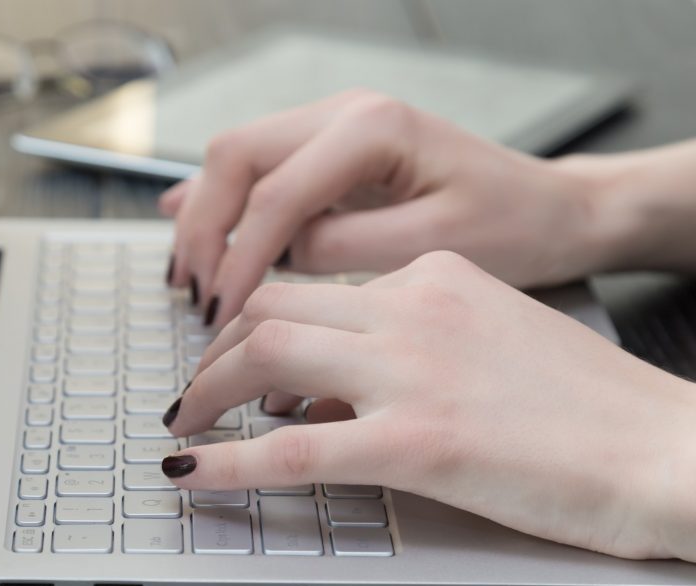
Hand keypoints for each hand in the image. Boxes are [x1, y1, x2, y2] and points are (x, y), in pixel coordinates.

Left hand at [161, 251, 695, 561]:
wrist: (666, 446)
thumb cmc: (589, 406)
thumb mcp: (490, 338)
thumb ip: (408, 346)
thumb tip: (324, 393)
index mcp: (435, 276)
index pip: (317, 287)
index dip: (261, 325)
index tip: (239, 359)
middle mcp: (414, 307)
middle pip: (273, 305)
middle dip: (217, 348)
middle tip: (196, 389)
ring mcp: (411, 370)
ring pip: (266, 351)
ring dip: (207, 387)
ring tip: (185, 423)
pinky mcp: (417, 441)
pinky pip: (291, 447)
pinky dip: (226, 461)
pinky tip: (191, 475)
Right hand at [164, 89, 614, 326]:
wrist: (551, 210)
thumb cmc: (512, 226)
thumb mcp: (434, 249)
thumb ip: (345, 249)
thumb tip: (277, 261)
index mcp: (372, 129)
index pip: (275, 195)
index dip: (239, 259)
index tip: (223, 316)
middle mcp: (345, 115)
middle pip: (235, 158)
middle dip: (204, 229)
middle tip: (195, 296)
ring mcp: (334, 129)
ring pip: (236, 160)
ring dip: (205, 217)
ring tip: (189, 278)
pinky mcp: (332, 155)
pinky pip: (258, 170)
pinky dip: (223, 205)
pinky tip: (189, 226)